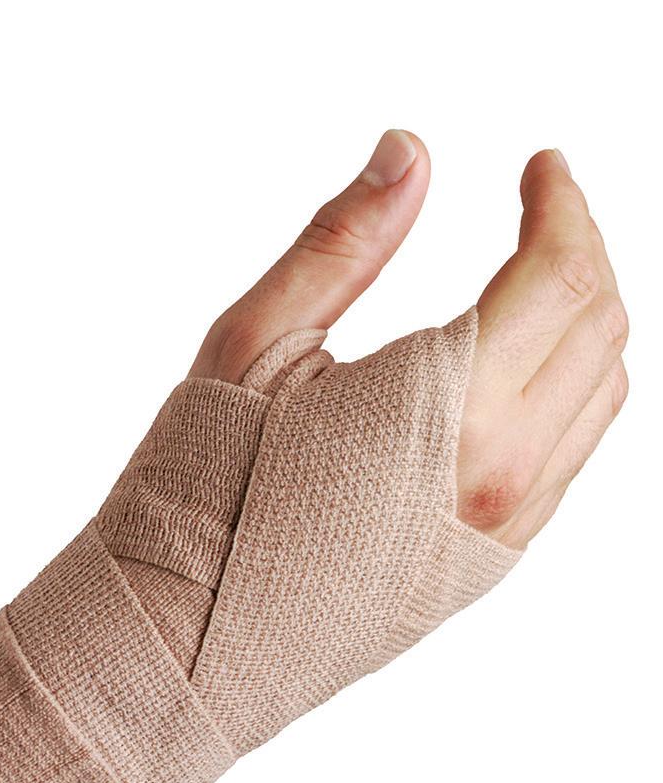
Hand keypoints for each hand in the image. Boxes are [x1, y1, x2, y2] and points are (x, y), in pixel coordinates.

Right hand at [190, 132, 627, 550]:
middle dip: (584, 250)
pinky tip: (512, 374)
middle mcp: (497, 476)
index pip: (559, 275)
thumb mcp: (254, 346)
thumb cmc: (202, 492)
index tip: (541, 167)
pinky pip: (569, 460)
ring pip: (600, 398)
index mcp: (443, 410)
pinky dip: (566, 392)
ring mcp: (500, 529)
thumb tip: (408, 154)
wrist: (184, 628)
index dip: (562, 203)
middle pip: (599, 329)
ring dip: (583, 321)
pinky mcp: (486, 564)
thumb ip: (341, 245)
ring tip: (533, 283)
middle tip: (542, 212)